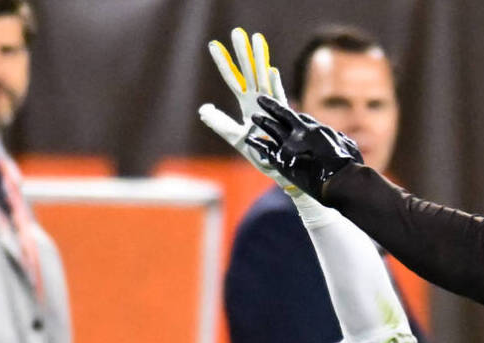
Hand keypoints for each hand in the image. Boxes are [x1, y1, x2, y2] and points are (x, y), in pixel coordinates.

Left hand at [198, 29, 296, 190]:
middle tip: (236, 33)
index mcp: (249, 103)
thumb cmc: (259, 152)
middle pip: (249, 72)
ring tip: (257, 41)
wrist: (277, 168)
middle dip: (243, 52)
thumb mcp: (235, 136)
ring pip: (264, 79)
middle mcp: (260, 100)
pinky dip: (273, 85)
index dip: (223, 62)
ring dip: (260, 60)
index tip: (213, 46)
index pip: (233, 78)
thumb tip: (202, 109)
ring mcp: (271, 107)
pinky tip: (270, 71)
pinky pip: (277, 99)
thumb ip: (219, 122)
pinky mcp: (281, 118)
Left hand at [249, 95, 362, 198]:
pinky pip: (265, 147)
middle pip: (283, 115)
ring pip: (271, 128)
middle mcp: (302, 132)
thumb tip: (341, 139)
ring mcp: (290, 144)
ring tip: (254, 117)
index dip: (294, 117)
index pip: (302, 119)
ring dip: (262, 122)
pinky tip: (249, 139)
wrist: (339, 180)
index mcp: (318, 129)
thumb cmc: (350, 167)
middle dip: (271, 107)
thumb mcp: (349, 148)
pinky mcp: (281, 159)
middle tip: (260, 100)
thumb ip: (342, 141)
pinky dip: (256, 143)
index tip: (287, 114)